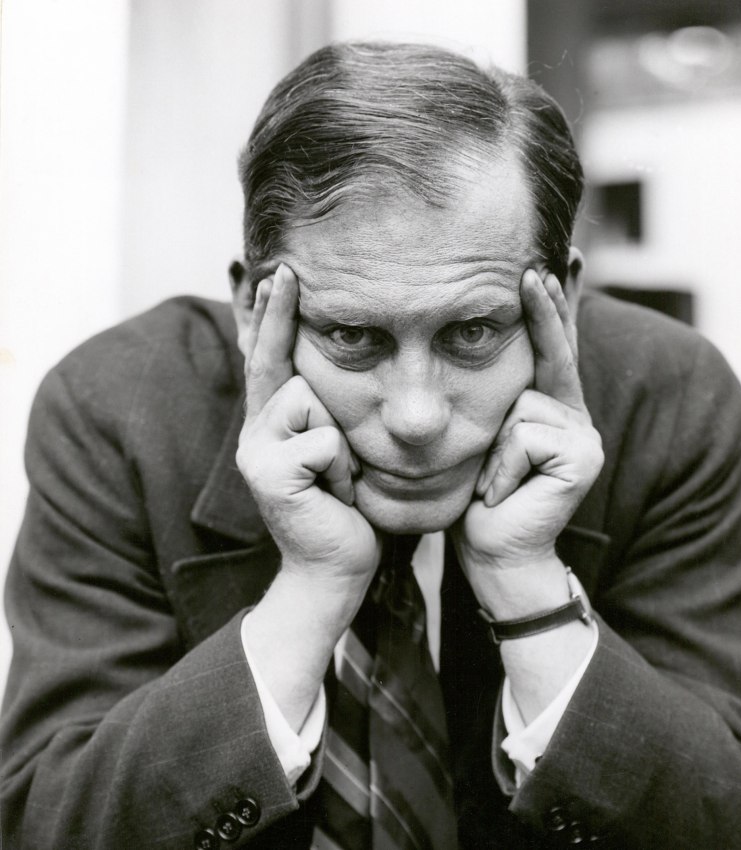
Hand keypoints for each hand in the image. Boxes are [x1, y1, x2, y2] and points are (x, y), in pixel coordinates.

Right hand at [236, 264, 380, 591]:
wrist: (334, 570)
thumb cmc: (345, 508)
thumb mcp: (336, 450)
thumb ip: (324, 411)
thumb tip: (326, 366)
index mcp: (271, 423)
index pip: (267, 356)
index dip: (271, 315)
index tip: (280, 273)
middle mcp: (254, 430)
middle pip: (286, 367)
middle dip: (309, 379)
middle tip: (308, 371)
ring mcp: (255, 452)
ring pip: (308, 401)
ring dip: (339, 445)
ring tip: (337, 482)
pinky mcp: (268, 474)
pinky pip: (322, 442)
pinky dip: (342, 470)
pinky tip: (334, 496)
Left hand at [452, 269, 602, 606]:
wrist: (491, 551)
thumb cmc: (477, 497)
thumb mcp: (480, 438)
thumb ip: (491, 400)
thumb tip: (468, 345)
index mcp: (549, 408)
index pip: (552, 348)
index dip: (553, 307)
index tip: (556, 262)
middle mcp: (573, 414)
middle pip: (551, 352)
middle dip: (546, 307)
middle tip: (555, 258)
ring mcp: (583, 434)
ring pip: (522, 402)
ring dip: (494, 449)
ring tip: (494, 483)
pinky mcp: (583, 456)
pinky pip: (526, 434)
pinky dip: (502, 467)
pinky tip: (505, 493)